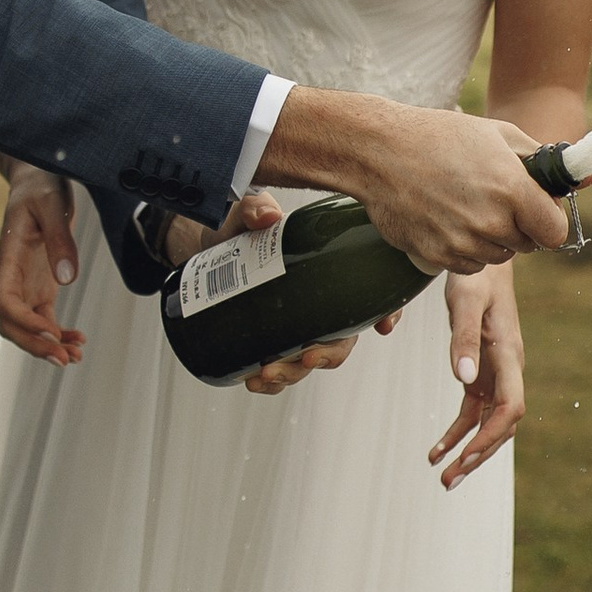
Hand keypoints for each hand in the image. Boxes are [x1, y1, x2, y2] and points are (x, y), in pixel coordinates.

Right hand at [0, 165, 83, 365]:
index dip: (24, 322)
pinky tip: (79, 341)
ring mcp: (25, 284)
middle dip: (35, 345)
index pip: (4, 301)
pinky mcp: (41, 286)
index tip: (51, 331)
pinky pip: (44, 319)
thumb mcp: (53, 204)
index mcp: (7, 256)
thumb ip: (59, 239)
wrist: (39, 179)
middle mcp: (11, 276)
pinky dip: (59, 334)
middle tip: (64, 359)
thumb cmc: (42, 186)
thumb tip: (67, 279)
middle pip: (11, 324)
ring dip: (47, 346)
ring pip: (27, 327)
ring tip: (76, 357)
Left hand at [157, 190, 398, 396]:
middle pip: (341, 339)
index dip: (386, 311)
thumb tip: (266, 216)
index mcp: (328, 271)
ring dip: (293, 373)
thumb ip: (253, 208)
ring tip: (265, 373)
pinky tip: (254, 380)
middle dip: (327, 354)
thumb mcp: (244, 214)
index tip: (383, 326)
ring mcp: (296, 327)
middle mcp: (320, 304)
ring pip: (310, 360)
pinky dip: (271, 383)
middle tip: (304, 355)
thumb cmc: (237, 230)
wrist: (204, 251)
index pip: (369, 294)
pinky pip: (281, 371)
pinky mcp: (271, 342)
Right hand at [258, 90, 566, 274]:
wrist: (378, 151)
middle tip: (494, 198)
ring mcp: (462, 244)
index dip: (549, 221)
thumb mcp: (499, 135)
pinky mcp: (437, 257)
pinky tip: (446, 217)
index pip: (556, 232)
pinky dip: (464, 248)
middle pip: (528, 246)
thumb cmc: (440, 136)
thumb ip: (546, 161)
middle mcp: (491, 223)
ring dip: (491, 238)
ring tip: (466, 204)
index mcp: (512, 190)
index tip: (537, 209)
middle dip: (520, 226)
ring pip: (497, 256)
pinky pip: (467, 265)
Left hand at [429, 265, 524, 486]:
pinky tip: (436, 449)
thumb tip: (464, 379)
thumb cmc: (476, 278)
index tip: (466, 454)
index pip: (510, 407)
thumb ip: (463, 338)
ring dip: (468, 451)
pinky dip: (457, 432)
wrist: (486, 264)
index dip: (491, 435)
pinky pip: (473, 411)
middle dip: (477, 455)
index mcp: (509, 355)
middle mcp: (508, 371)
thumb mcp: (464, 301)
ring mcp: (497, 375)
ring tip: (442, 476)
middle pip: (501, 425)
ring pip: (488, 424)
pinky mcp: (483, 374)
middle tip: (448, 481)